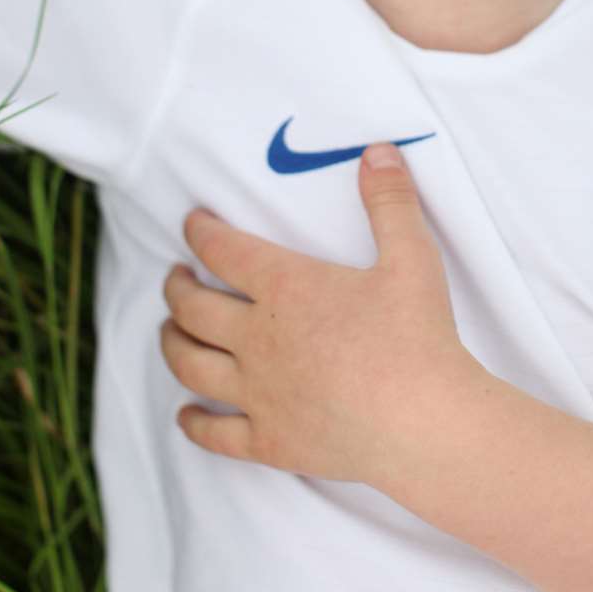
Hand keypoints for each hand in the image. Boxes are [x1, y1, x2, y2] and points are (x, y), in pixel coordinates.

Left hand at [160, 142, 476, 482]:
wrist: (424, 424)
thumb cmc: (418, 337)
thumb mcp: (412, 257)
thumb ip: (390, 201)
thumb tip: (377, 151)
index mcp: (286, 288)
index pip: (224, 250)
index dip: (200, 231)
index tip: (192, 222)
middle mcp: (258, 338)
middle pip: (193, 308)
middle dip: (175, 288)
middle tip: (174, 277)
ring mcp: (258, 393)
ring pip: (190, 365)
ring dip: (171, 344)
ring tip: (168, 331)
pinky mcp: (270, 441)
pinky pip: (215, 433)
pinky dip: (193, 422)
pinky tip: (186, 415)